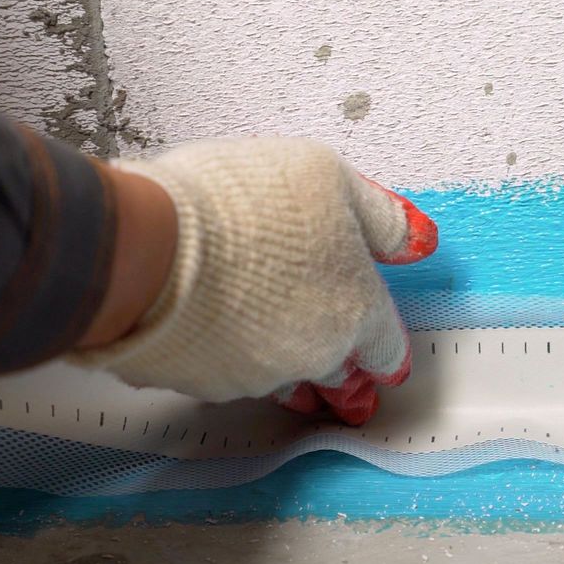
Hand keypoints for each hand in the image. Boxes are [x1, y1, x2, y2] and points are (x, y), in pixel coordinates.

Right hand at [70, 138, 436, 424]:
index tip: (378, 350)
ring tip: (254, 322)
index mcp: (356, 312)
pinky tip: (203, 319)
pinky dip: (218, 351)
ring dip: (273, 356)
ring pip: (277, 376)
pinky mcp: (199, 386)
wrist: (147, 245)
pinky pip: (219, 372)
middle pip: (335, 370)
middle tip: (312, 336)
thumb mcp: (327, 177)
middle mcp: (313, 357)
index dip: (382, 345)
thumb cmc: (240, 204)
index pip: (387, 350)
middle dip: (330, 359)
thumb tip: (416, 240)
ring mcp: (254, 378)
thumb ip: (379, 216)